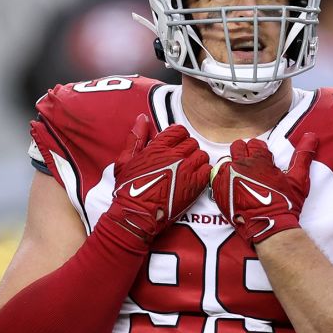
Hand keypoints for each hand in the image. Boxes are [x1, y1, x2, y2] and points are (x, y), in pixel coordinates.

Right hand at [105, 114, 210, 243]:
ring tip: (188, 169)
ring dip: (197, 160)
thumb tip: (142, 118)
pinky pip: (208, 170)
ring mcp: (186, 169)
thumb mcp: (125, 160)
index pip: (179, 131)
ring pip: (202, 155)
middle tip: (181, 160)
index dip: (179, 137)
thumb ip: (136, 137)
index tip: (176, 145)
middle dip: (187, 149)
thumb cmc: (128, 189)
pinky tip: (194, 179)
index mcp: (158, 147)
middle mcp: (175, 155)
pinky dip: (203, 172)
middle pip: (192, 142)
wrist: (137, 213)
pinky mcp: (195, 185)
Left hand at [211, 133, 317, 243]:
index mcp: (259, 160)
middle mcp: (241, 165)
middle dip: (244, 153)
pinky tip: (231, 185)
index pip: (255, 143)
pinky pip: (215, 176)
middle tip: (251, 166)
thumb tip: (311, 135)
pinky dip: (222, 178)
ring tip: (240, 176)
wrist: (270, 227)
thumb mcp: (298, 179)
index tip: (263, 160)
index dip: (260, 151)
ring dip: (232, 165)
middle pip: (237, 147)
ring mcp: (227, 178)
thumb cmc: (285, 204)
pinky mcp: (218, 190)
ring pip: (225, 160)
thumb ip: (303, 155)